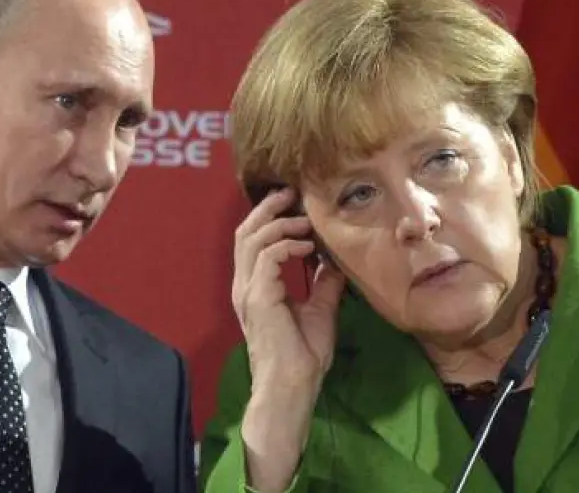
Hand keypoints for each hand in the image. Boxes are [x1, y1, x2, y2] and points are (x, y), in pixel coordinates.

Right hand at [232, 187, 346, 392]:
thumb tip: (333, 261)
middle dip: (267, 208)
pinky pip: (267, 256)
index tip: (297, 207)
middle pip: (245, 232)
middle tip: (291, 193)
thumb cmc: (303, 356)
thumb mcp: (320, 310)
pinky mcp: (258, 297)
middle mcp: (245, 285)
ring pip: (252, 238)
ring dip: (279, 223)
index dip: (270, 218)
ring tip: (304, 221)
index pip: (252, 241)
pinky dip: (286, 244)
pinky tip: (306, 246)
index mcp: (254, 287)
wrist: (293, 385)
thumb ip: (322, 284)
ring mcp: (248, 290)